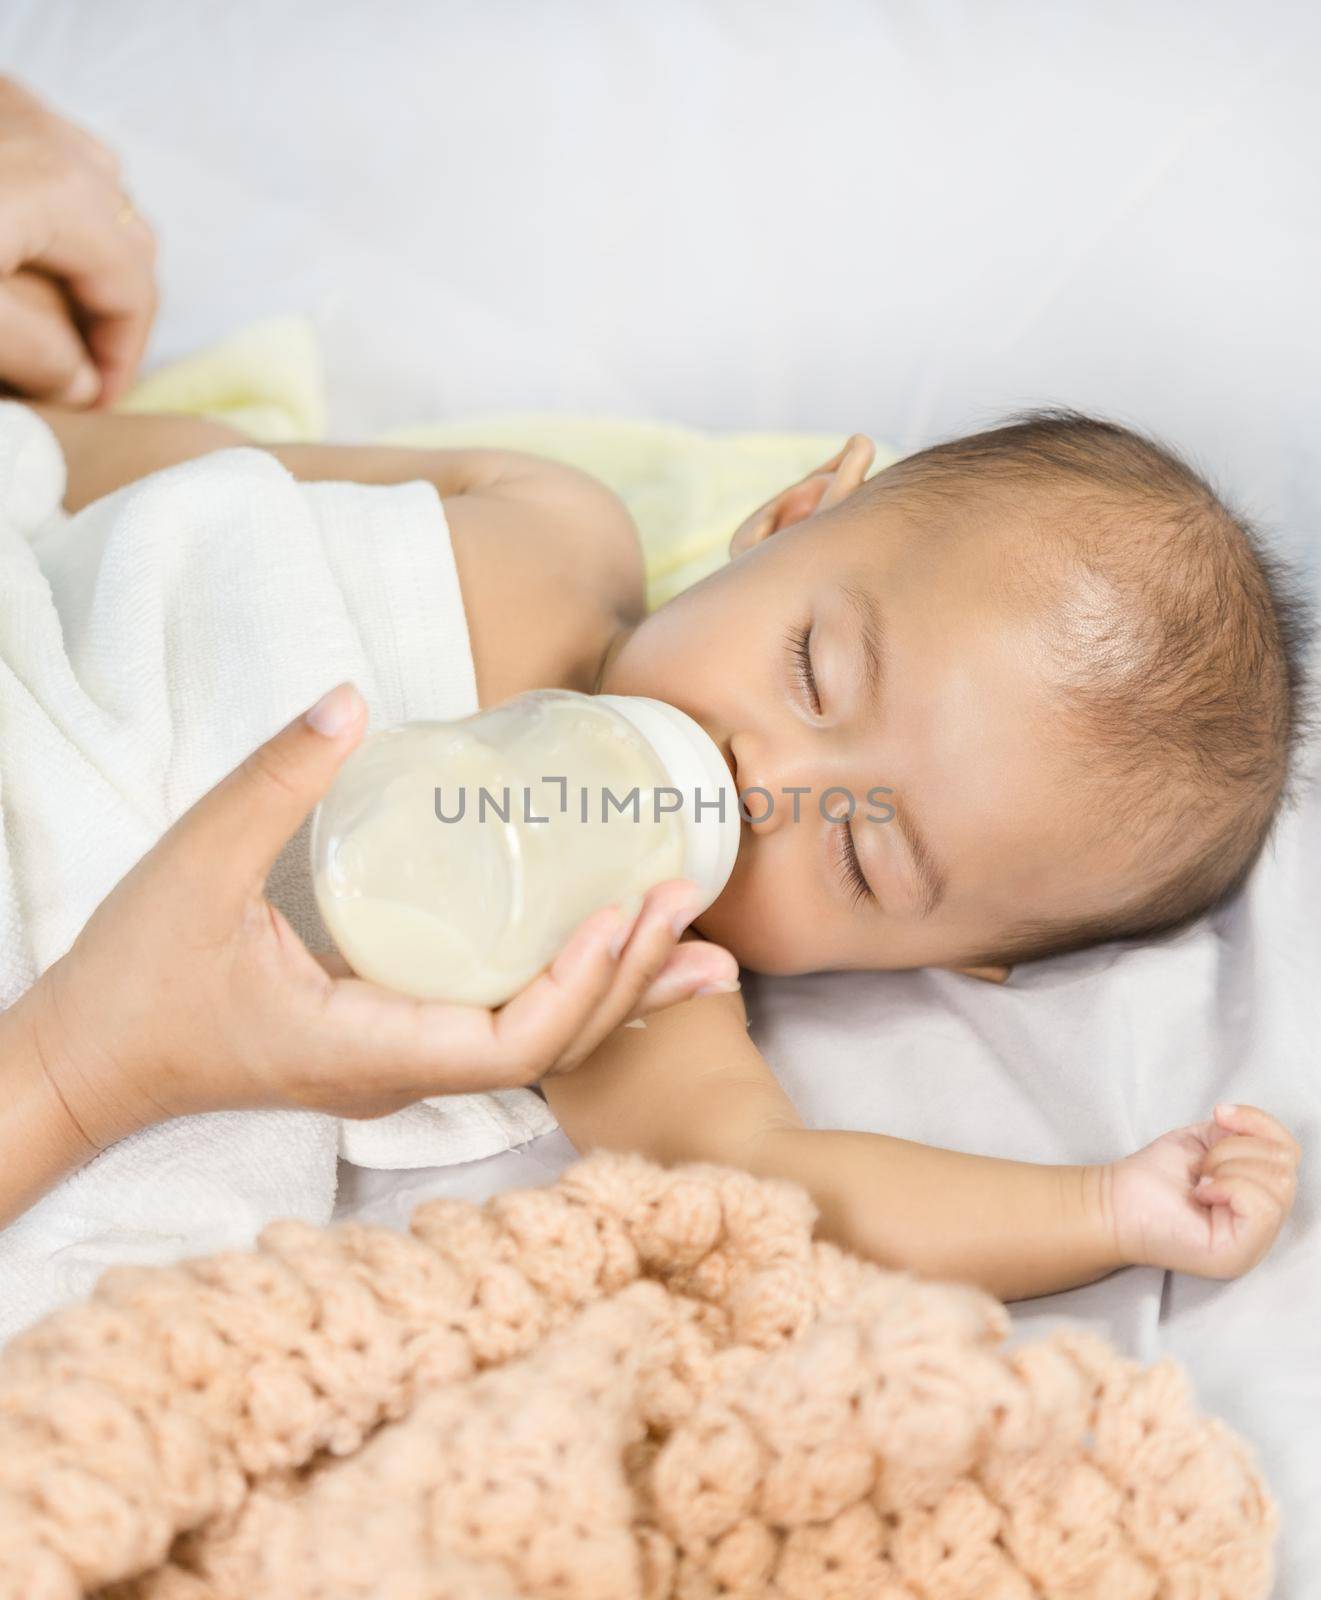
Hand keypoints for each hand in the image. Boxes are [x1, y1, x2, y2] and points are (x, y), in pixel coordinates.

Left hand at [0, 76, 156, 404]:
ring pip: (95, 187)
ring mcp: (16, 109)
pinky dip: (59, 199)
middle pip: (127, 239)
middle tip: (85, 366)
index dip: (122, 359)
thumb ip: (37, 357)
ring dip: (93, 254)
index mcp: (67, 193)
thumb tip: (81, 385)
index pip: (135, 294)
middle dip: (116, 309)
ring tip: (61, 309)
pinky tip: (27, 238)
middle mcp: (55, 139)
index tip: (96, 406)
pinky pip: (52, 150)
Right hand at [24, 682, 738, 1149]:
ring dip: (622, 993)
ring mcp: (406, 1064)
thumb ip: (273, 781)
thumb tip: (349, 696)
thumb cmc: (138, 977)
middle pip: (550, 1048)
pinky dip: (580, 995)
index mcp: (367, 1047)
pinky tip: (625, 959)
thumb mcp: (194, 869)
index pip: (508, 1046)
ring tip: (700, 941)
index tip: (621, 916)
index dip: (580, 988)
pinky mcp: (401, 1042)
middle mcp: (403, 1071)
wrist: (93, 1058)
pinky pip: (511, 1030)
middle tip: (688, 898)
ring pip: (542, 1047)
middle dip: (630, 980)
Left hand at [1105, 1103, 1300, 1278]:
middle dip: (1235, 1149)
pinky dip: (1229, 1187)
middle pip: (1285, 1166)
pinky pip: (1263, 1208)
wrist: (1114, 1203)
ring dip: (1229, 1167)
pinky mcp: (1240, 1254)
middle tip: (1202, 1165)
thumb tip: (1244, 1122)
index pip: (1289, 1152)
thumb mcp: (1204, 1141)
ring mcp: (1255, 1242)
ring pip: (1278, 1184)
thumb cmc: (1153, 1177)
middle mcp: (1263, 1222)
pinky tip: (1201, 1193)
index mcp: (1258, 1194)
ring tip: (1200, 1181)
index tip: (1219, 1113)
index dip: (1259, 1123)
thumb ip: (1238, 1132)